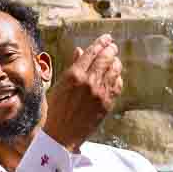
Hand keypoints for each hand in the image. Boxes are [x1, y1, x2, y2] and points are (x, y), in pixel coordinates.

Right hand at [43, 34, 122, 151]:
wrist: (60, 134)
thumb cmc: (55, 109)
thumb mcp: (60, 84)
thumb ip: (72, 66)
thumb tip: (80, 50)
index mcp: (74, 74)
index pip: (92, 53)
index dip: (101, 43)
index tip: (106, 38)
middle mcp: (89, 81)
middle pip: (105, 59)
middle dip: (111, 50)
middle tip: (113, 46)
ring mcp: (100, 93)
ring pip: (114, 71)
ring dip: (116, 62)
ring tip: (115, 60)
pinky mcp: (107, 104)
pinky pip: (117, 86)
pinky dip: (117, 78)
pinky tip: (115, 76)